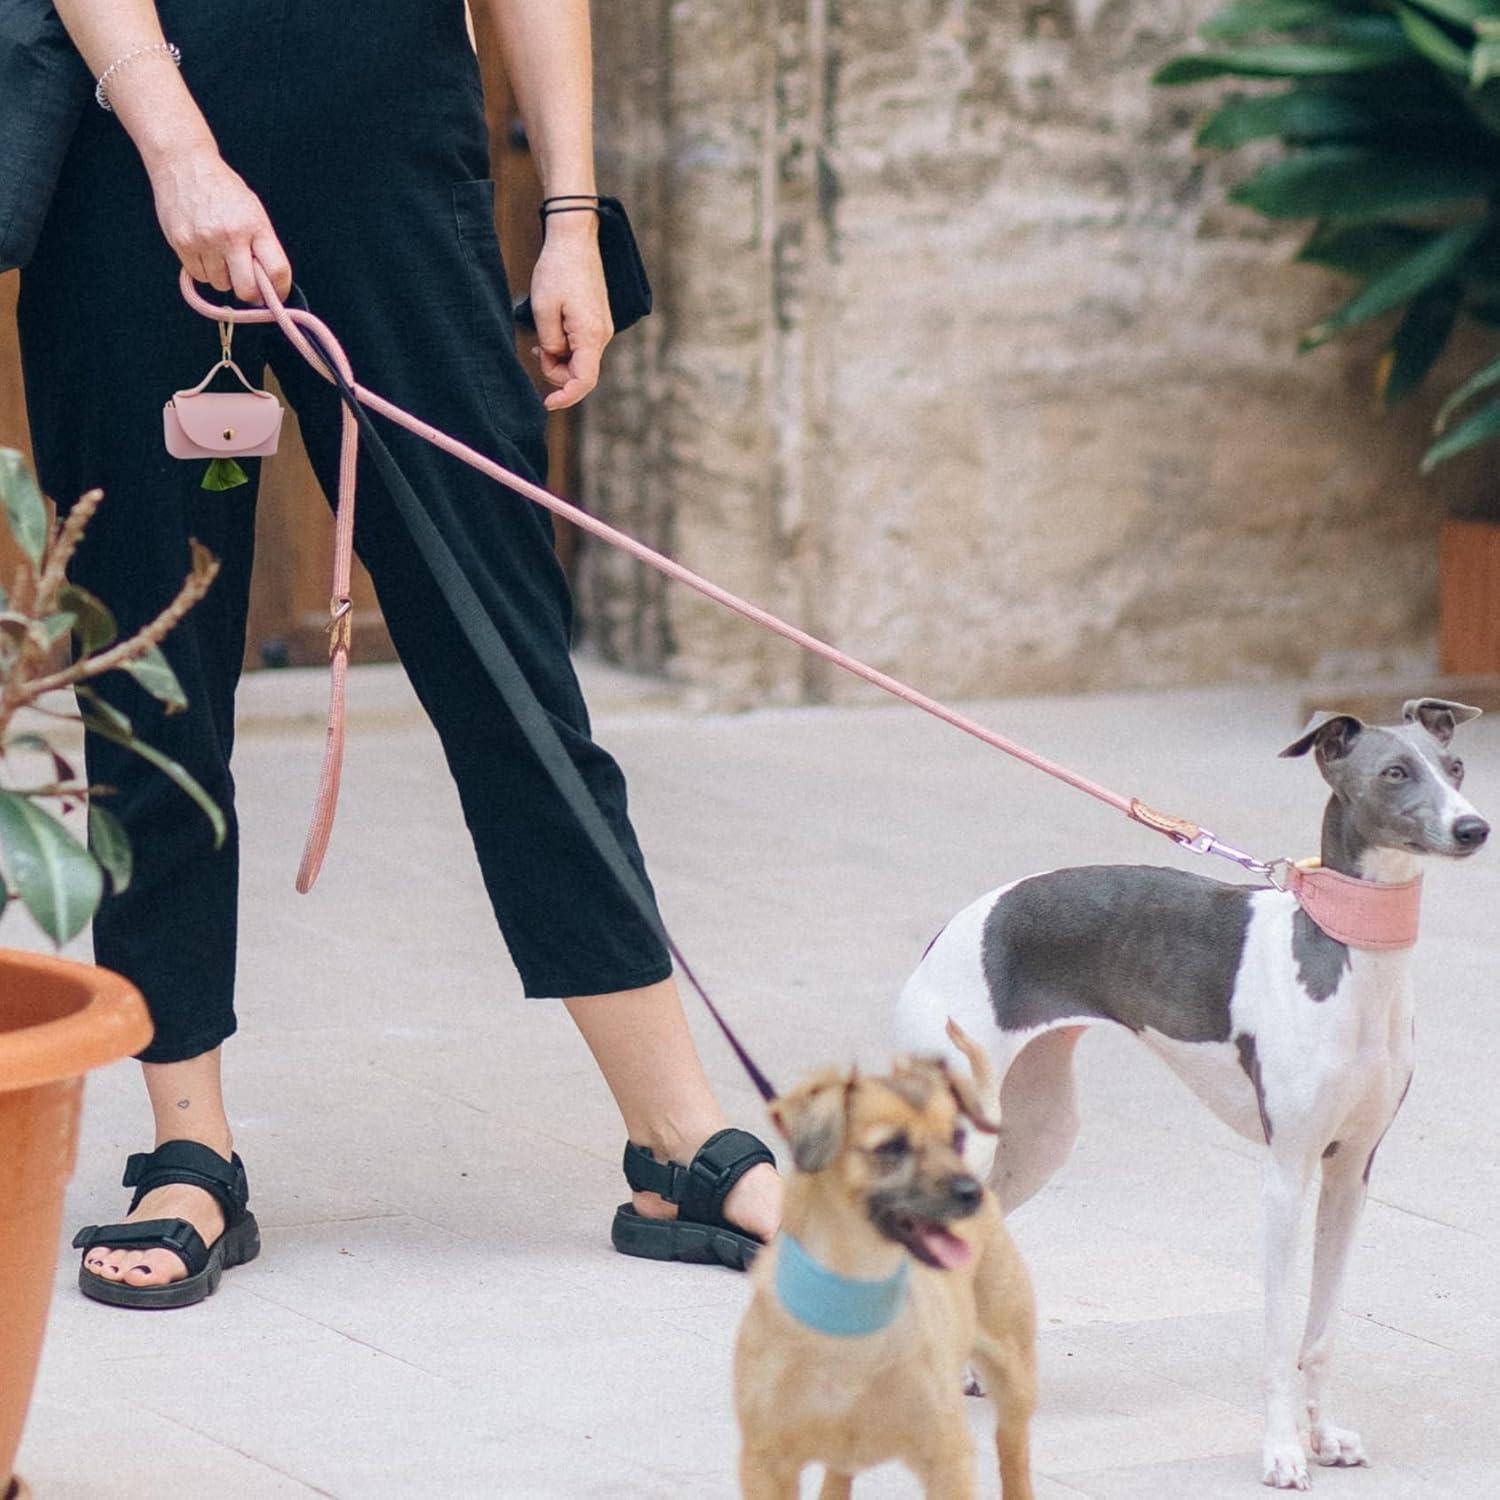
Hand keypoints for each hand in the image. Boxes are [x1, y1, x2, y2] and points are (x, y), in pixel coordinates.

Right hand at [147, 148, 291, 304]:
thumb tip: (269, 283)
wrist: (184, 163)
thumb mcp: (253, 211)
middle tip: (247, 281)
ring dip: (224, 277)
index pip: (277, 272)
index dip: (280, 289)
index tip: (277, 293)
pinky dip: (204, 270)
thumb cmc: (222, 188)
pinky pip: (199, 276)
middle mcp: (231, 236)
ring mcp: (205, 242)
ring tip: (220, 253)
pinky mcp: (182, 244)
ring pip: (221, 285)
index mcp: (255, 227)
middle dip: (250, 292)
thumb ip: (263, 245)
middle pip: (247, 290)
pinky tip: (204, 251)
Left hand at [528, 214, 612, 409]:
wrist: (575, 239)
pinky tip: (551, 332)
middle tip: (534, 349)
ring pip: (580, 360)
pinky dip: (565, 347)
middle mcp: (602, 335)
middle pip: (580, 373)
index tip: (547, 404)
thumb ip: (549, 343)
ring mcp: (602, 328)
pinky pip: (581, 346)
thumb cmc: (557, 270)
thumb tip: (554, 357)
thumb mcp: (542, 309)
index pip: (583, 381)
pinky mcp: (597, 321)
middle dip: (555, 371)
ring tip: (539, 338)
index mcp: (590, 335)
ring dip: (558, 358)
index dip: (565, 397)